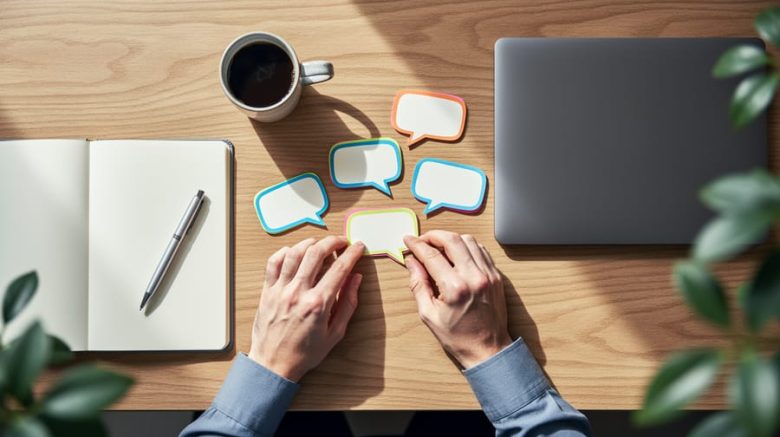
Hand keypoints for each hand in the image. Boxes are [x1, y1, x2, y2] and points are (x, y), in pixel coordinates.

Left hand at [248, 236, 364, 381]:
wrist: (273, 365)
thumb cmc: (305, 353)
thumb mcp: (335, 333)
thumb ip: (348, 304)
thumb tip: (356, 279)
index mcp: (318, 304)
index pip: (339, 268)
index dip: (352, 253)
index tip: (358, 247)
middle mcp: (298, 293)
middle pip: (316, 253)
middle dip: (333, 241)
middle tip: (341, 241)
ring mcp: (280, 290)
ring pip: (295, 253)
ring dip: (310, 243)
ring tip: (320, 244)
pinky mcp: (267, 291)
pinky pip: (274, 262)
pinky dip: (285, 252)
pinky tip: (295, 253)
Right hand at [403, 231, 510, 368]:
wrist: (489, 350)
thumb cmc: (458, 337)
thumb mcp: (429, 314)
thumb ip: (418, 284)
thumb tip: (411, 261)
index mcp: (455, 288)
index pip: (432, 255)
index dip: (417, 245)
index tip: (408, 240)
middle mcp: (474, 277)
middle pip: (452, 240)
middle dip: (433, 236)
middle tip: (422, 241)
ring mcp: (488, 275)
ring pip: (469, 241)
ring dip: (451, 239)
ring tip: (439, 247)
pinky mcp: (496, 276)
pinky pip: (481, 250)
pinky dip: (467, 246)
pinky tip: (457, 254)